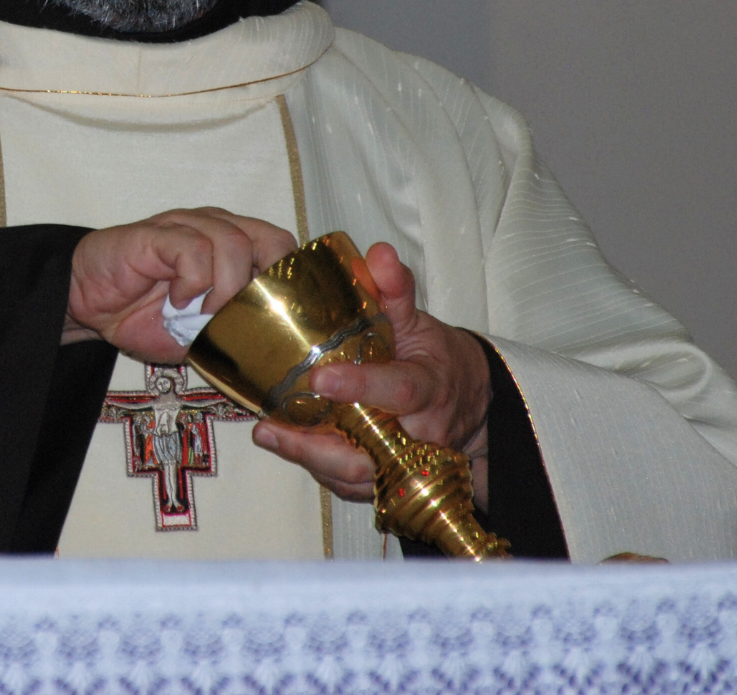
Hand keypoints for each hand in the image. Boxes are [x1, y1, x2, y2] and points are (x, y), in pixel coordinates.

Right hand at [66, 208, 296, 362]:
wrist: (86, 304)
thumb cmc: (142, 314)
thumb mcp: (199, 333)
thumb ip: (233, 329)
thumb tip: (270, 349)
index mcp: (232, 245)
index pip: (282, 250)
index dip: (285, 283)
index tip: (273, 319)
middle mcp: (215, 227)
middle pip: (271, 239)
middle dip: (265, 283)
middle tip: (244, 314)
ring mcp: (187, 225)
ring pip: (234, 244)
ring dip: (225, 288)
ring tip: (203, 312)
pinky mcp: (158, 233)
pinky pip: (194, 250)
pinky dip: (193, 282)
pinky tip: (177, 301)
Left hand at [251, 241, 492, 507]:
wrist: (468, 405)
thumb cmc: (435, 360)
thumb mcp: (420, 321)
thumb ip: (395, 290)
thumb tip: (377, 253)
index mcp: (429, 389)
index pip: (399, 391)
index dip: (361, 386)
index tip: (320, 377)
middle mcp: (420, 435)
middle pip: (371, 450)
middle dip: (320, 446)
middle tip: (272, 427)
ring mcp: (405, 465)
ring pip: (356, 475)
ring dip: (310, 459)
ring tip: (268, 435)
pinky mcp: (388, 481)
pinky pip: (350, 482)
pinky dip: (317, 466)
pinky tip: (284, 445)